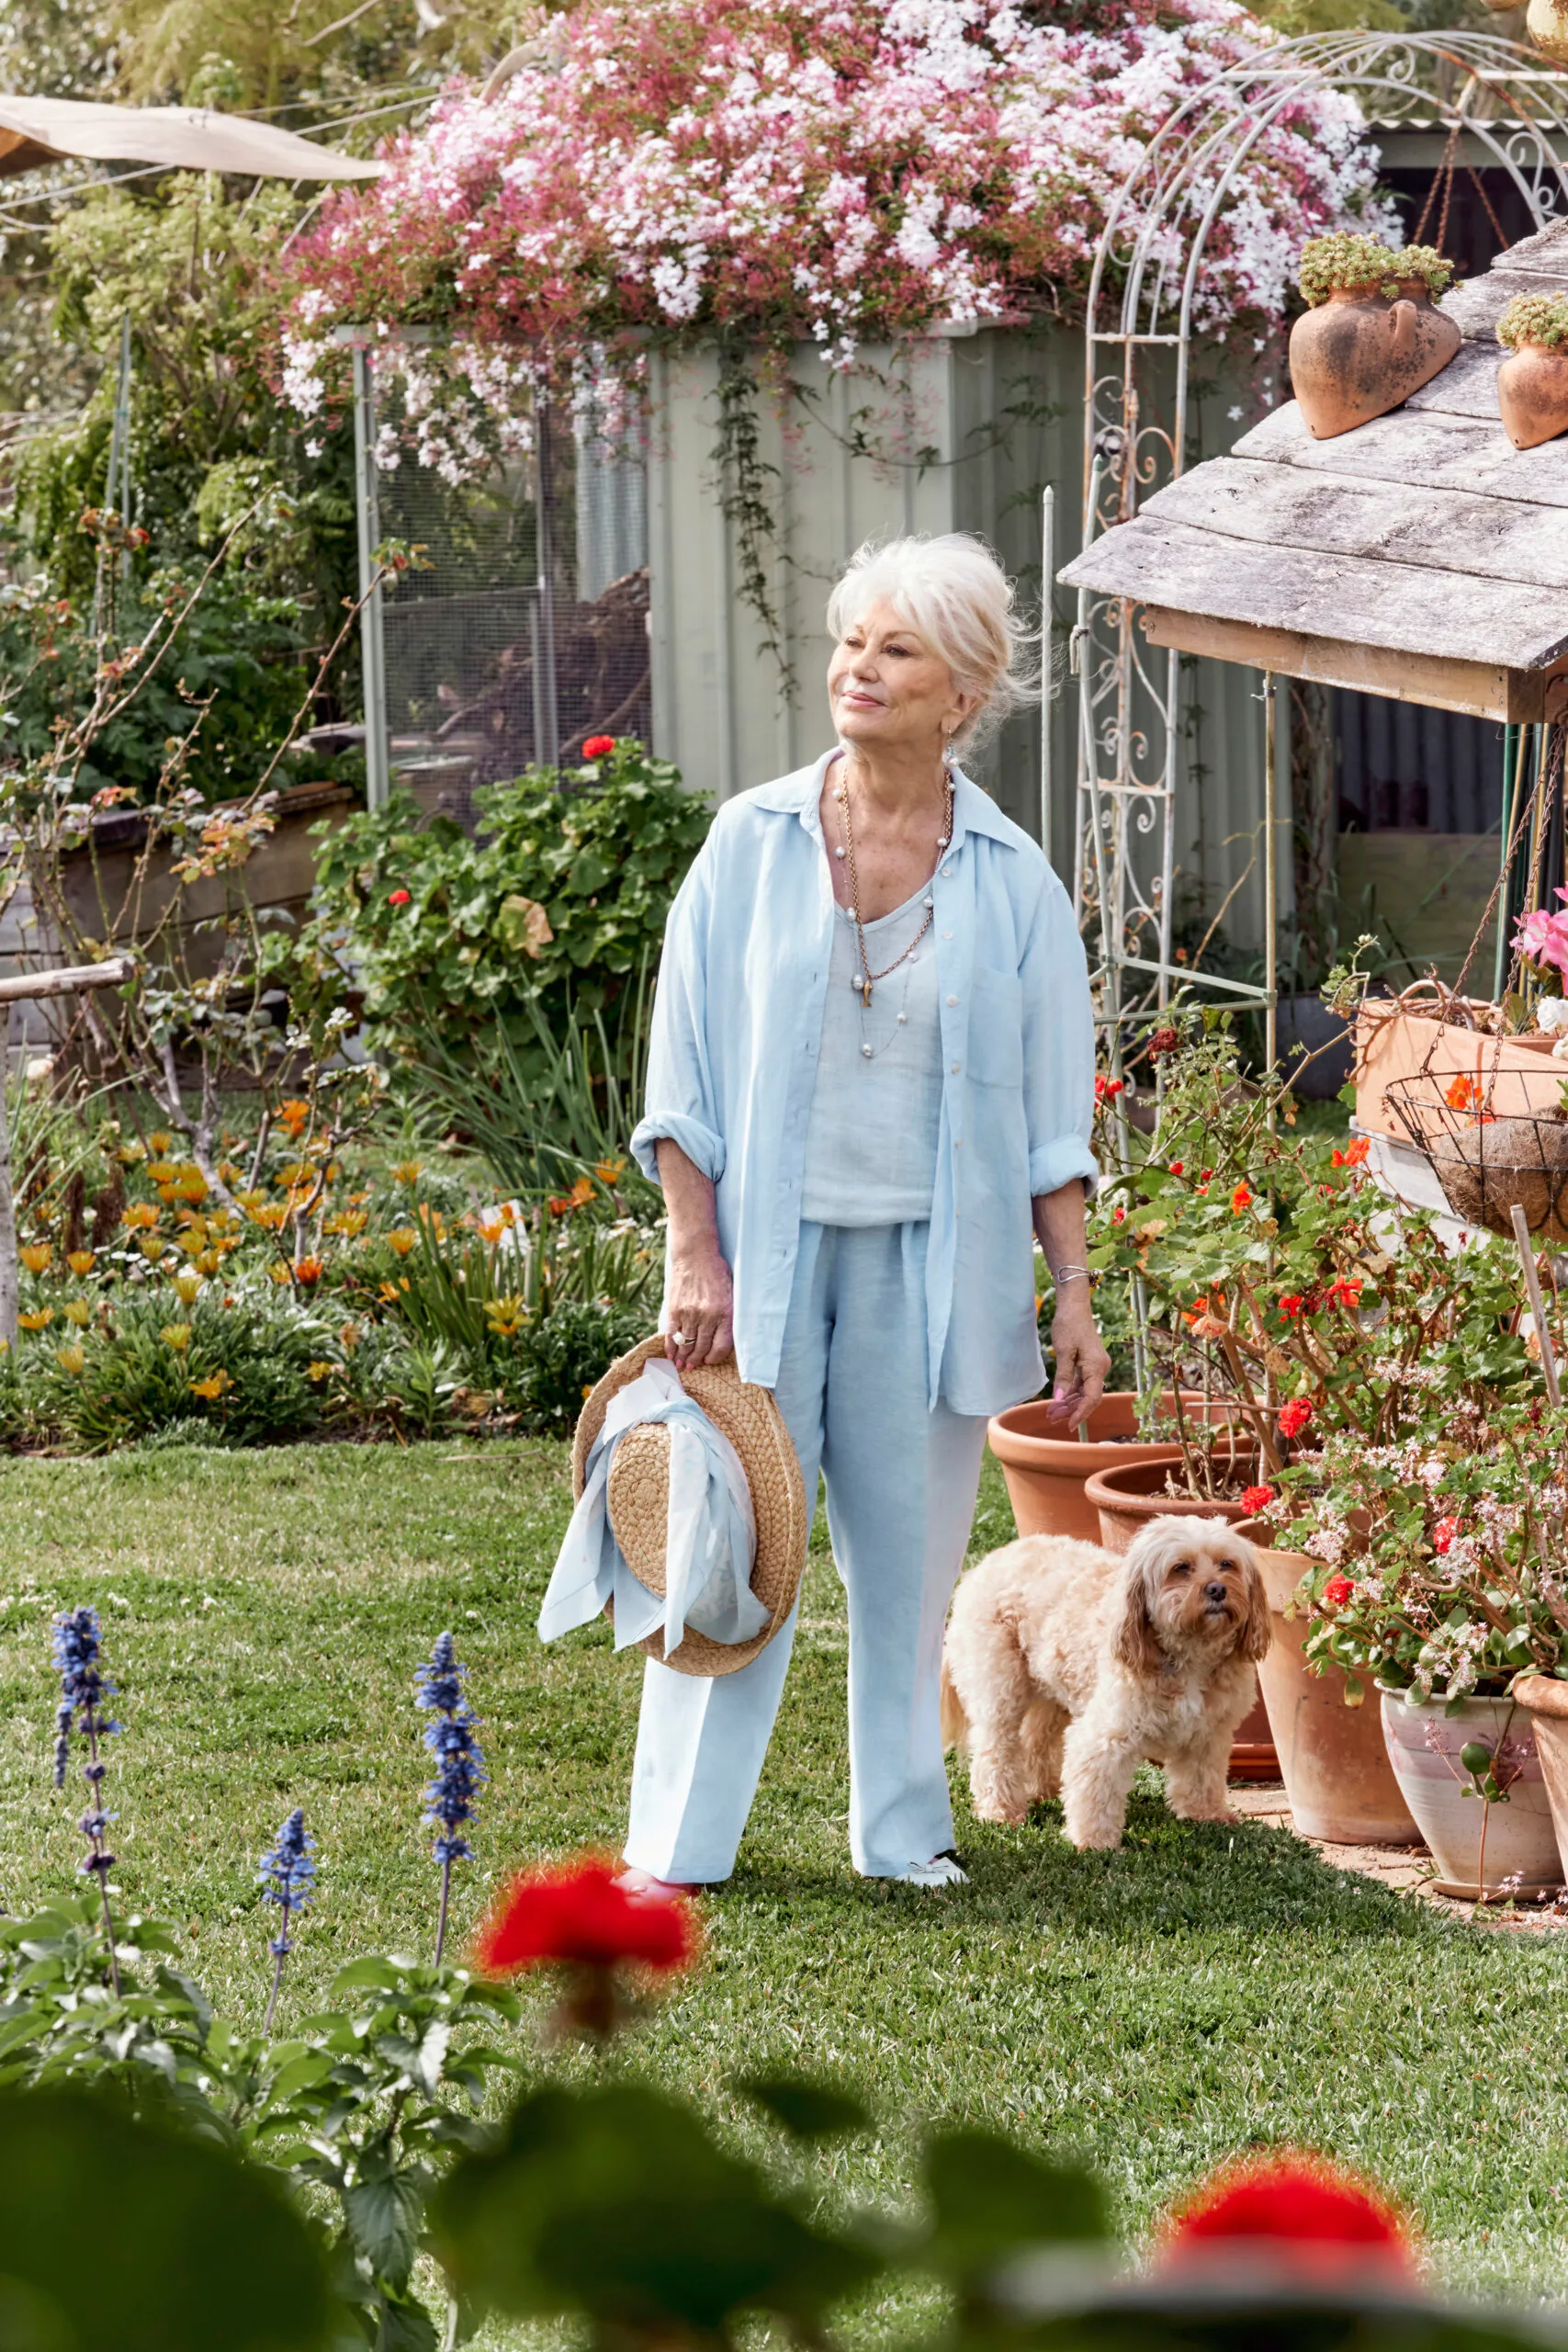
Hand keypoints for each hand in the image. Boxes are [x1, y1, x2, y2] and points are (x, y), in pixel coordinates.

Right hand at [665, 1243, 734, 1369]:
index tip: (710, 1361)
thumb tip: (723, 1337)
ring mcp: (689, 1313)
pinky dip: (670, 1347)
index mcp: (725, 1312)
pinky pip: (672, 1334)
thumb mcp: (731, 1292)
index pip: (721, 1346)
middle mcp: (707, 1315)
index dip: (715, 1358)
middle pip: (702, 1347)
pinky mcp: (674, 1309)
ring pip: (686, 1344)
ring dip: (684, 1357)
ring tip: (682, 1365)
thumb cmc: (716, 1272)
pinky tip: (671, 1355)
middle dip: (697, 1360)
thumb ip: (728, 1314)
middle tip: (694, 1366)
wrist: (695, 1254)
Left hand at [1046, 1290, 1109, 1429]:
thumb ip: (1063, 1377)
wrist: (1074, 1306)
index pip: (1092, 1398)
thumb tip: (1059, 1400)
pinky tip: (1059, 1400)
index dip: (1081, 1413)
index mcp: (1096, 1366)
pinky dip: (1071, 1392)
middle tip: (1052, 1418)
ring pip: (1084, 1391)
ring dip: (1070, 1402)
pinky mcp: (1090, 1363)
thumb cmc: (1069, 1325)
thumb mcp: (1063, 1352)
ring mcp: (1096, 1366)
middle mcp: (1100, 1368)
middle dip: (1071, 1410)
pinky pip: (1082, 1383)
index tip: (1069, 1425)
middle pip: (1088, 1397)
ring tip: (1052, 1413)